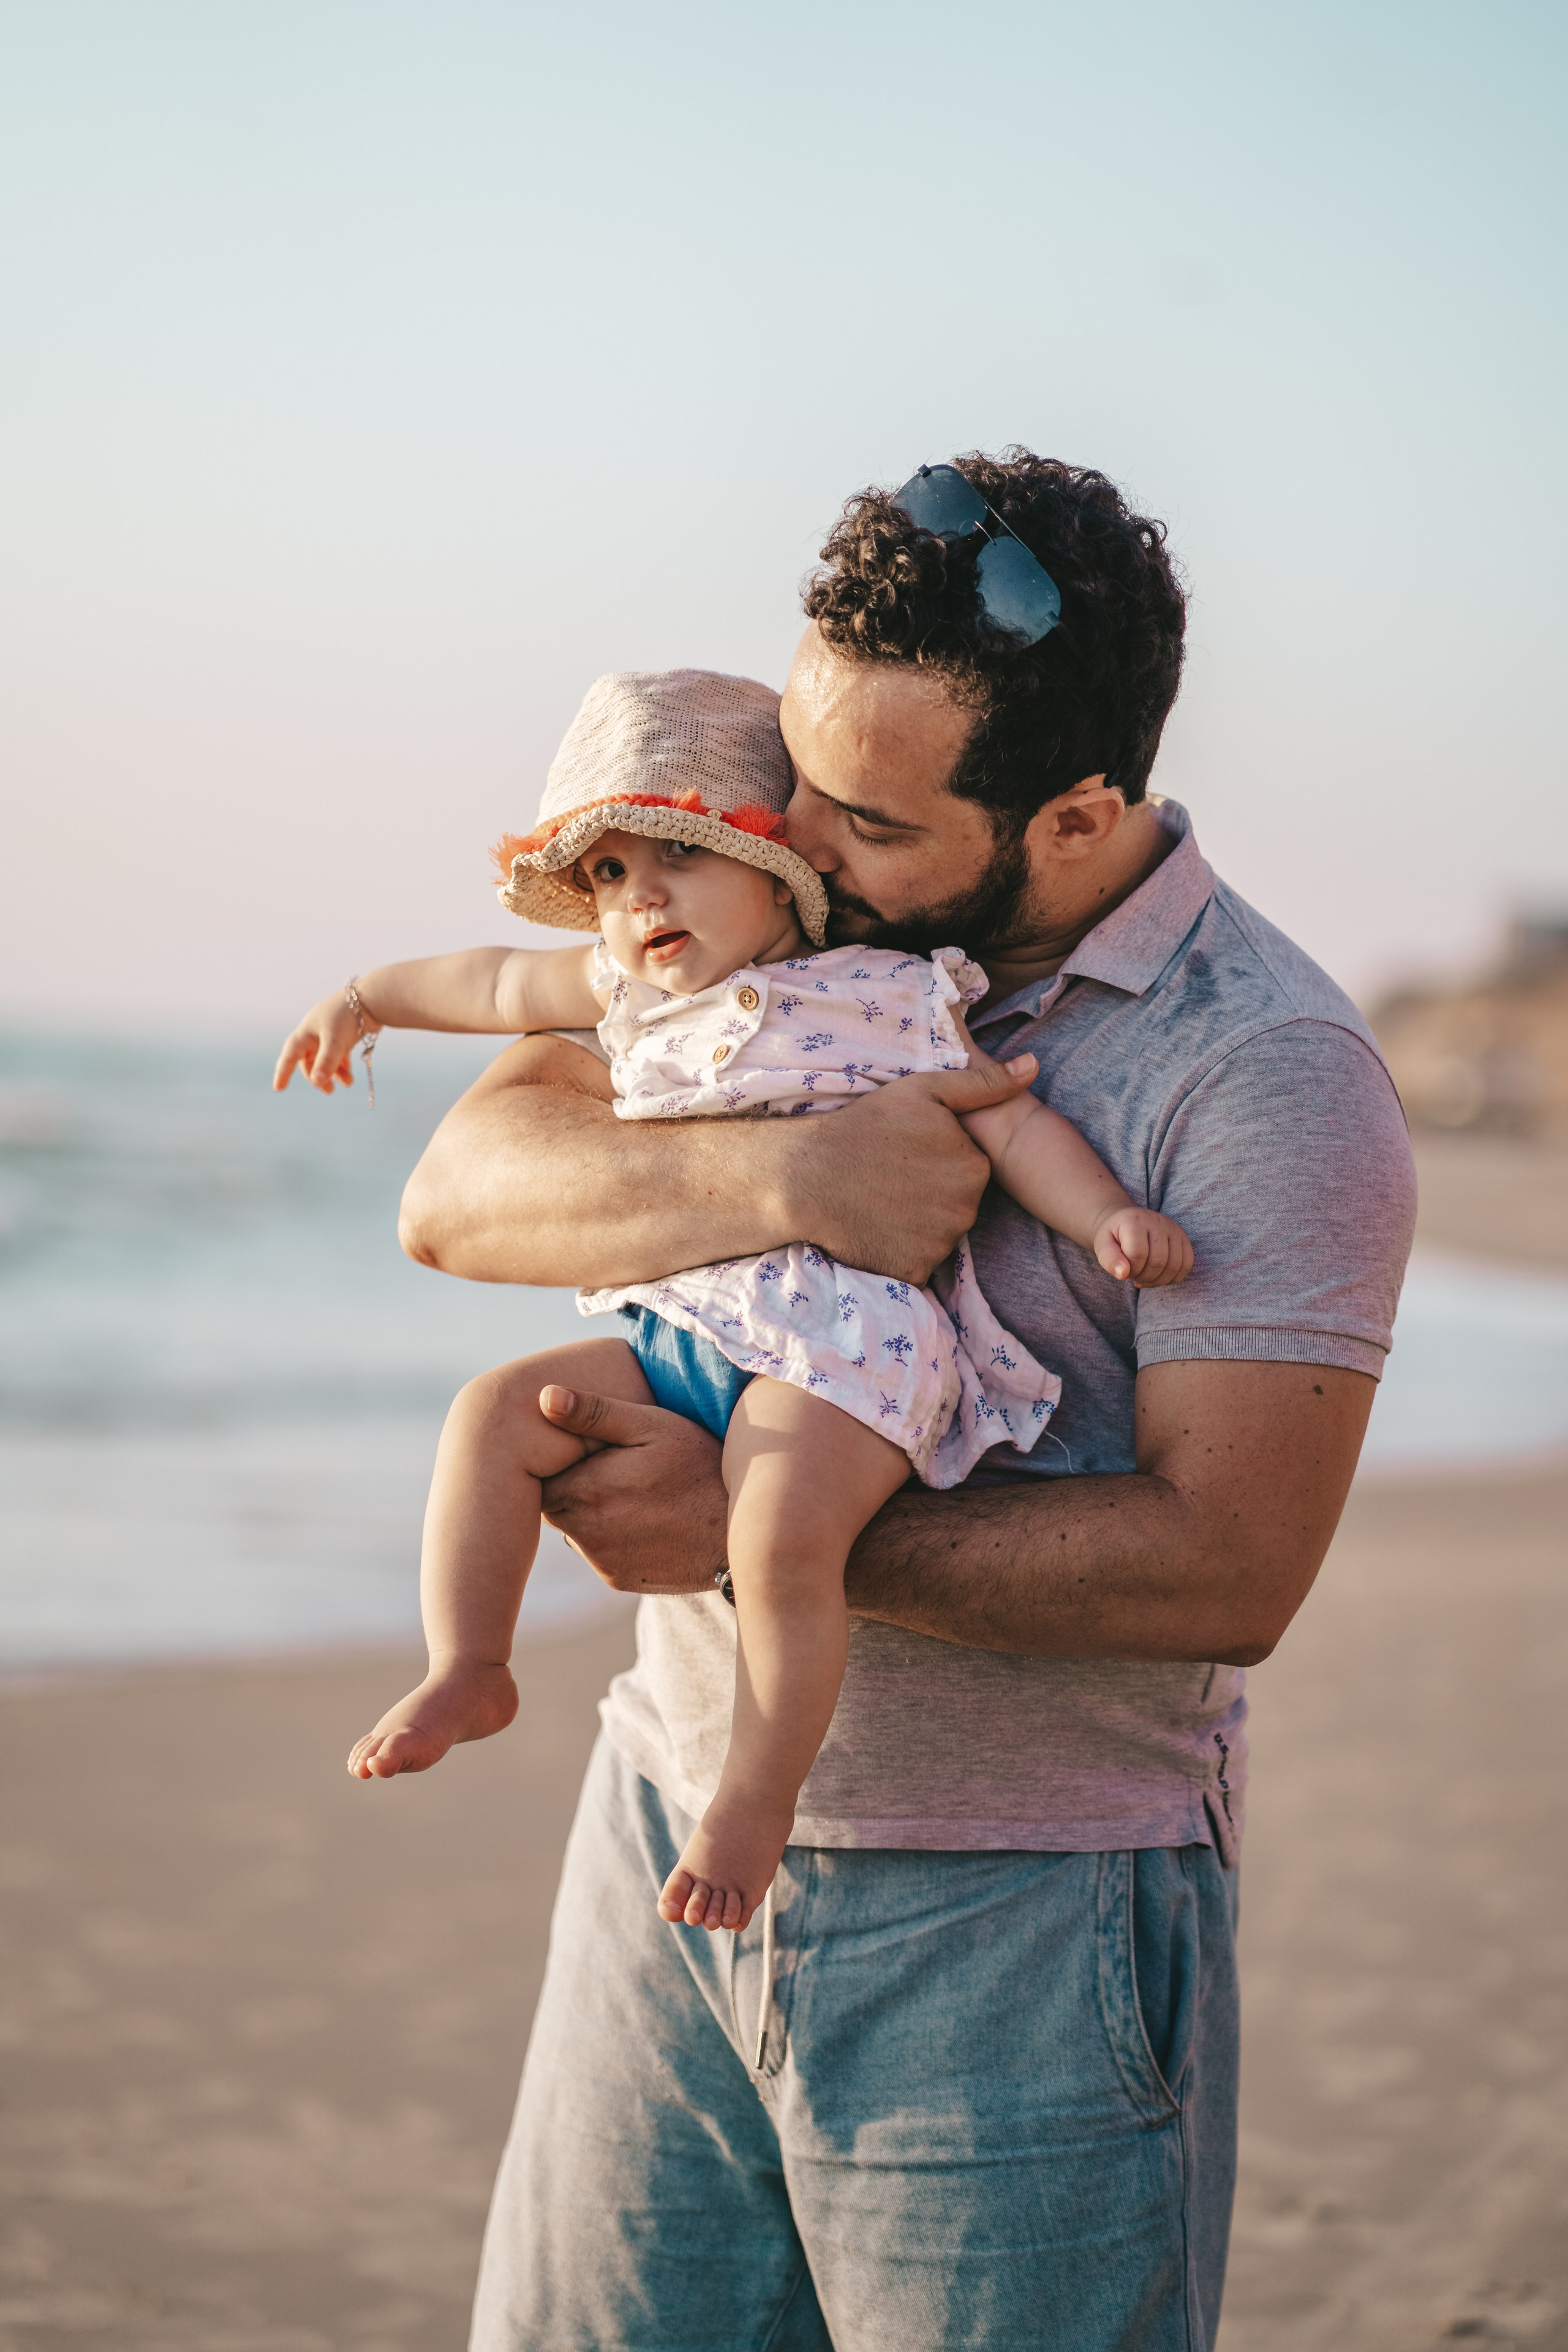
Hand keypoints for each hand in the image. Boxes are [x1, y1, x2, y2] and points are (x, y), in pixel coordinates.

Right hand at [273, 988, 375, 1094]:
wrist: (374, 999)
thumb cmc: (349, 1016)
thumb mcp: (335, 1041)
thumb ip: (326, 1062)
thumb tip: (317, 1082)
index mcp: (306, 1032)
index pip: (290, 1054)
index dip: (283, 1071)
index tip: (278, 1089)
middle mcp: (315, 1032)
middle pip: (309, 1061)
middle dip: (318, 1077)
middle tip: (329, 1091)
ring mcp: (330, 1033)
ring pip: (325, 1059)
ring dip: (334, 1073)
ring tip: (348, 1083)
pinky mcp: (344, 1034)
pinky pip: (338, 1054)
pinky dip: (341, 1065)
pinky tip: (348, 1074)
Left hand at [537, 1386, 726, 1591]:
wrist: (740, 1534)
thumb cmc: (699, 1469)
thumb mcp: (653, 1426)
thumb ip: (594, 1412)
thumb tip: (544, 1398)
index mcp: (582, 1490)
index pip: (538, 1475)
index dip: (555, 1458)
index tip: (582, 1446)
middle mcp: (582, 1532)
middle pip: (552, 1503)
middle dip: (570, 1483)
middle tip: (607, 1463)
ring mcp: (600, 1561)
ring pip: (574, 1528)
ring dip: (589, 1510)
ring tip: (630, 1490)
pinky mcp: (618, 1580)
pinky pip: (598, 1552)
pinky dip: (611, 1534)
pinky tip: (643, 1517)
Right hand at [786, 1057, 1036, 1285]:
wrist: (806, 1174)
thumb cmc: (865, 1126)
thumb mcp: (925, 1091)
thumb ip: (983, 1083)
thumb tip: (1034, 1067)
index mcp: (975, 1167)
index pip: (969, 1170)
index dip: (938, 1161)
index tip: (907, 1154)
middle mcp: (965, 1211)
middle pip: (957, 1205)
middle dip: (932, 1194)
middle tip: (891, 1177)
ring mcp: (939, 1245)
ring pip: (938, 1235)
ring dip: (917, 1224)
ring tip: (880, 1201)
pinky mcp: (913, 1271)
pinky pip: (917, 1263)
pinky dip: (900, 1251)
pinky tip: (876, 1228)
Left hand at [1092, 1204, 1193, 1287]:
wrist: (1124, 1222)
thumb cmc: (1113, 1237)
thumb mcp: (1102, 1246)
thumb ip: (1109, 1260)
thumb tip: (1123, 1274)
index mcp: (1135, 1220)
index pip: (1138, 1254)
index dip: (1130, 1269)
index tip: (1124, 1269)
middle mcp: (1158, 1220)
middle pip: (1158, 1262)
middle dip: (1144, 1276)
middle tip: (1134, 1274)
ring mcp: (1173, 1228)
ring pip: (1174, 1265)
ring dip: (1158, 1280)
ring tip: (1145, 1276)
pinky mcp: (1183, 1237)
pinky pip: (1186, 1264)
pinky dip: (1173, 1277)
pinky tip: (1158, 1276)